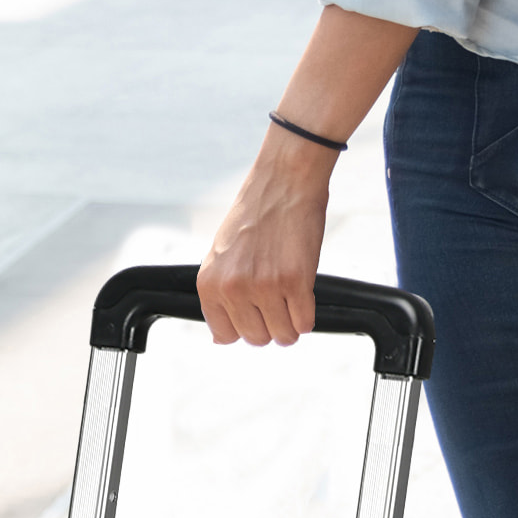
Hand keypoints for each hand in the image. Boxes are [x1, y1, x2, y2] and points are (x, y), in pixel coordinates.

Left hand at [199, 138, 331, 346]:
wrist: (284, 178)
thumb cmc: (256, 214)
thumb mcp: (221, 256)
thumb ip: (219, 296)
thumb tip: (219, 339)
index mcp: (210, 284)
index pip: (225, 336)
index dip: (244, 325)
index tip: (255, 309)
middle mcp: (233, 289)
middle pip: (256, 339)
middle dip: (270, 323)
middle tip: (277, 296)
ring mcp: (264, 286)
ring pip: (282, 336)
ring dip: (291, 322)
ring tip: (290, 294)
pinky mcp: (294, 281)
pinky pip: (304, 324)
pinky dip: (307, 315)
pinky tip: (303, 291)